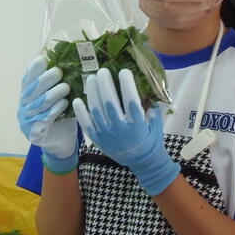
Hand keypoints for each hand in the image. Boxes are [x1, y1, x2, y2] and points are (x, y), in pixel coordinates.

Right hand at [17, 56, 77, 171]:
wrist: (61, 143)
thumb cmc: (61, 116)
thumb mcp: (59, 98)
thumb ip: (58, 85)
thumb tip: (70, 65)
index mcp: (27, 96)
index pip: (27, 80)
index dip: (33, 70)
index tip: (42, 59)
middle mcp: (23, 107)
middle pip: (32, 90)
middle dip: (45, 79)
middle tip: (59, 71)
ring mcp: (26, 120)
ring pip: (39, 103)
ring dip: (53, 94)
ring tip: (66, 87)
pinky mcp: (34, 132)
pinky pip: (44, 118)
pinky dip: (55, 110)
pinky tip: (64, 104)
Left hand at [72, 68, 178, 195]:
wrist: (143, 163)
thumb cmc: (151, 139)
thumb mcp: (156, 122)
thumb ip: (150, 106)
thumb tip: (145, 85)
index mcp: (138, 125)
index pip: (131, 101)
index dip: (127, 85)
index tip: (124, 71)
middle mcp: (122, 130)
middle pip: (110, 104)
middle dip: (105, 85)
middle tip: (103, 71)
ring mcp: (108, 136)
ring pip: (96, 111)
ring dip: (93, 93)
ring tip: (91, 79)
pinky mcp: (98, 140)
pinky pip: (86, 124)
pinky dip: (81, 112)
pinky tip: (78, 99)